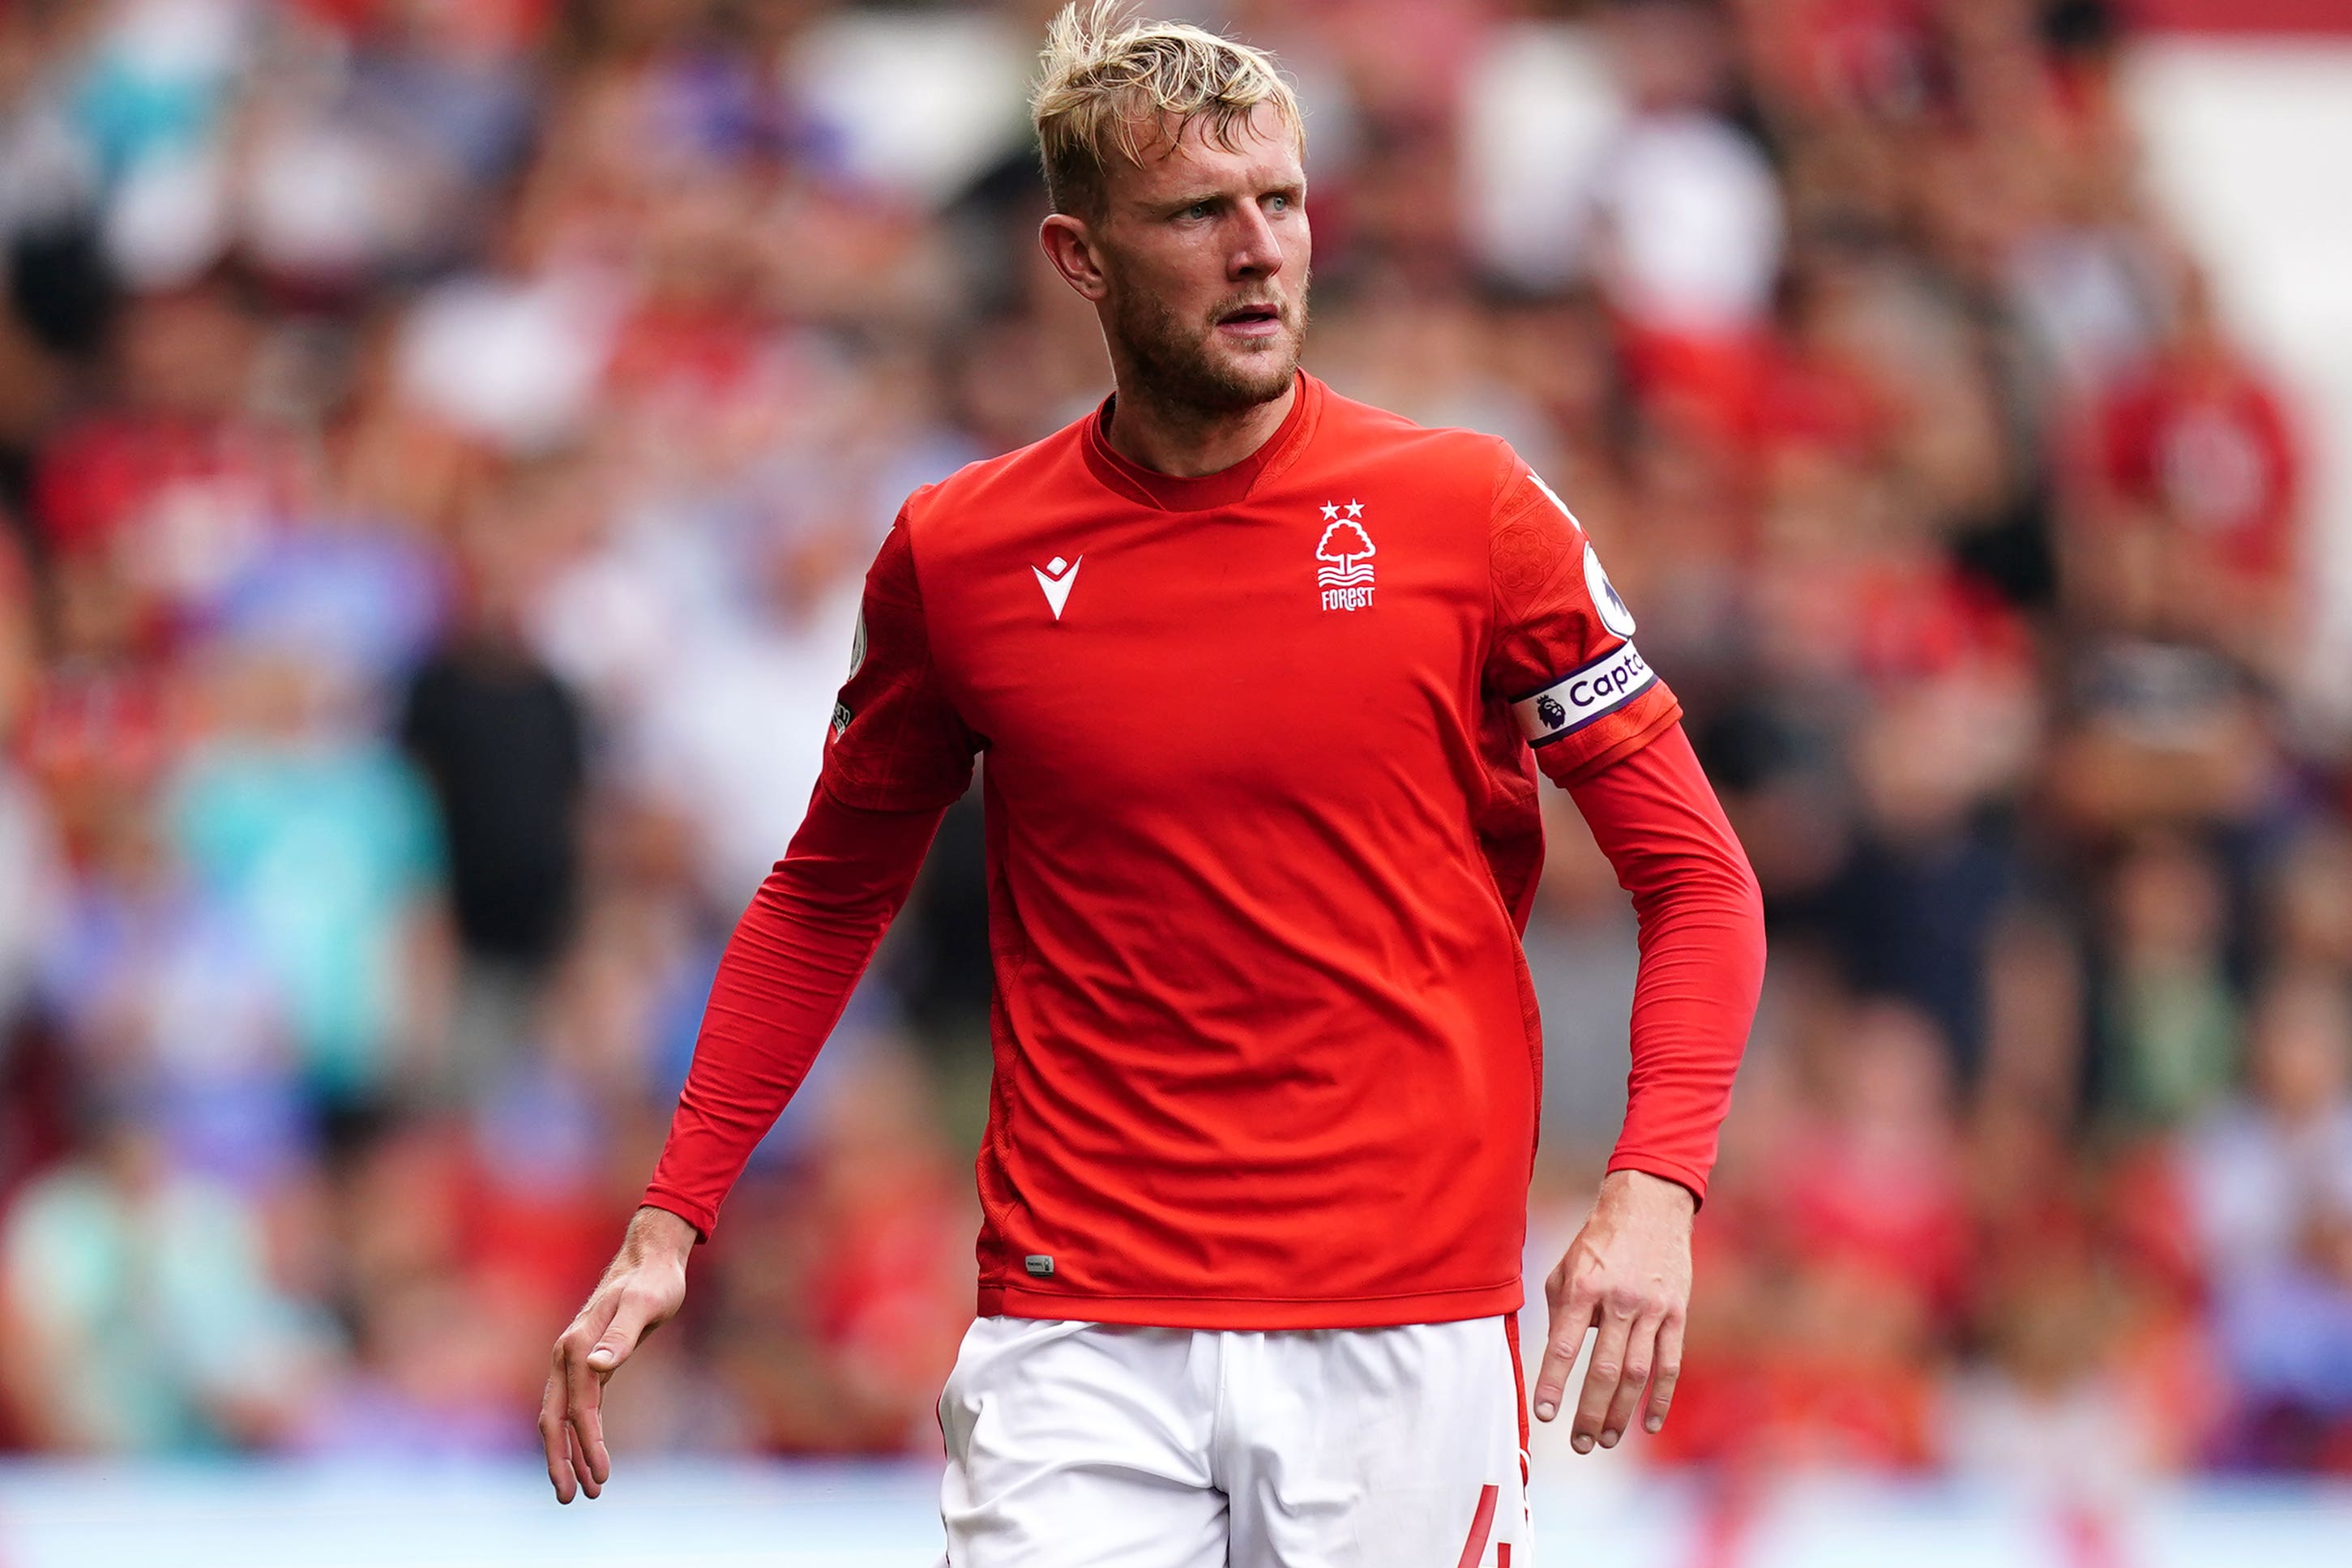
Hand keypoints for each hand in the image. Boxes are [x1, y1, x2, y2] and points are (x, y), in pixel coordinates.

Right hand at [540, 1205, 695, 1502]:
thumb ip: (622, 1336)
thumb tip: (598, 1366)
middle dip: (561, 1461)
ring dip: (569, 1453)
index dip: (587, 1444)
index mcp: (577, 1345)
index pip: (578, 1408)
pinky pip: (577, 1405)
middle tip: (573, 1498)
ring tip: (584, 1491)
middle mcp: (568, 1354)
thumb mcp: (645, 1305)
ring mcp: (575, 1359)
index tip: (601, 1476)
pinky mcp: (589, 1361)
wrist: (651, 1258)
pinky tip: (590, 1455)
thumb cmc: (654, 1282)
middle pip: (553, 1418)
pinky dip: (580, 1433)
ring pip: (561, 1415)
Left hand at [1533, 1169, 1693, 1452]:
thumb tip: (1557, 1356)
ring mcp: (1651, 1309)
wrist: (1649, 1207)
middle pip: (1603, 1370)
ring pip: (1637, 1373)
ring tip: (1607, 1440)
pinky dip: (1661, 1397)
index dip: (1553, 1383)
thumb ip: (1559, 1311)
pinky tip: (1649, 1423)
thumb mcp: (1566, 1267)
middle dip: (1590, 1413)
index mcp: (1584, 1288)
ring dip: (1621, 1412)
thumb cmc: (1599, 1241)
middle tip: (1580, 1444)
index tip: (1545, 1414)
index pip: (1564, 1345)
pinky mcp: (1677, 1314)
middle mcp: (1618, 1301)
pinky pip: (1670, 1363)